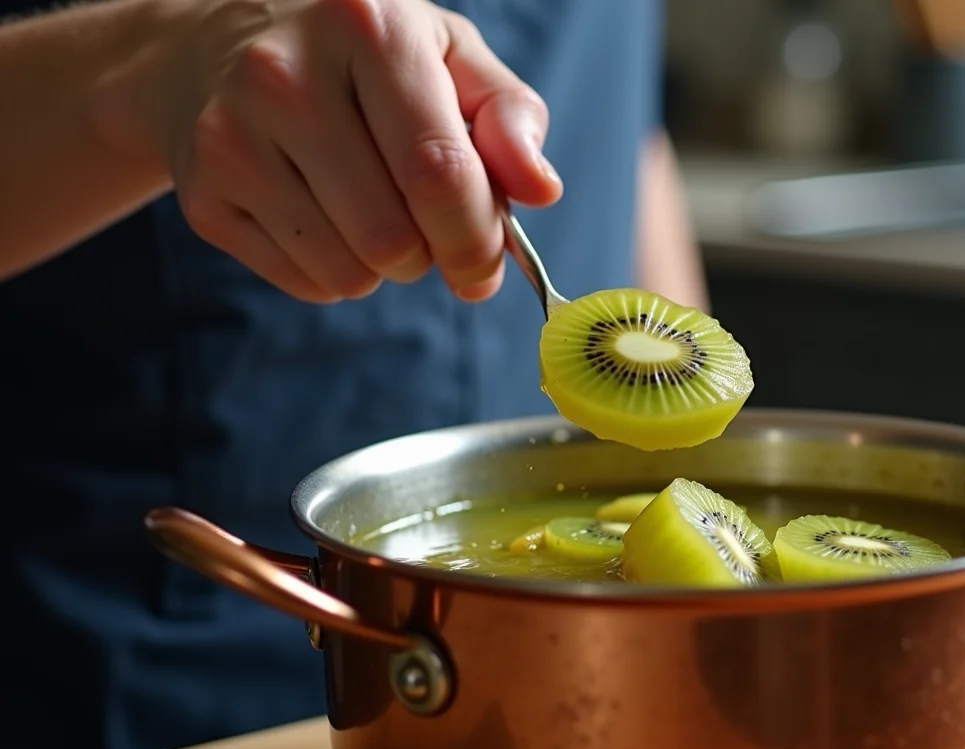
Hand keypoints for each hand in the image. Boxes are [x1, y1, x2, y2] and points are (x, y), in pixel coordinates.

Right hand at [113, 0, 561, 302]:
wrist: (211, 49)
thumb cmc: (359, 57)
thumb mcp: (445, 53)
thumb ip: (508, 116)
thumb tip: (541, 190)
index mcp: (367, 27)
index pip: (439, 172)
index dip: (476, 237)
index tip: (486, 261)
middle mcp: (285, 75)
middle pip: (393, 237)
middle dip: (432, 255)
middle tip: (426, 226)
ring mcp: (231, 137)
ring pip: (350, 271)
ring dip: (385, 267)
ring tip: (372, 211)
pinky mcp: (202, 195)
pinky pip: (307, 285)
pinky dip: (337, 273)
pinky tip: (324, 217)